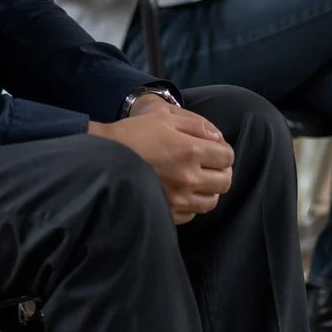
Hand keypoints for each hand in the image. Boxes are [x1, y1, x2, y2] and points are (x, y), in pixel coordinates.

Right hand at [90, 102, 234, 224]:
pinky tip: (182, 193)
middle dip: (222, 172)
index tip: (215, 150)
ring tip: (198, 180)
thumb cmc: (134, 133)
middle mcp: (188, 178)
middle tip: (211, 166)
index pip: (227, 157)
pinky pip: (192, 214)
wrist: (104, 159)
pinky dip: (192, 204)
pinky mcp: (166, 212)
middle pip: (225, 182)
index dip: (224, 152)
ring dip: (209, 190)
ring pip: (211, 201)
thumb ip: (196, 125)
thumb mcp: (164, 117)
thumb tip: (217, 139)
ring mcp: (177, 199)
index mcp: (190, 151)